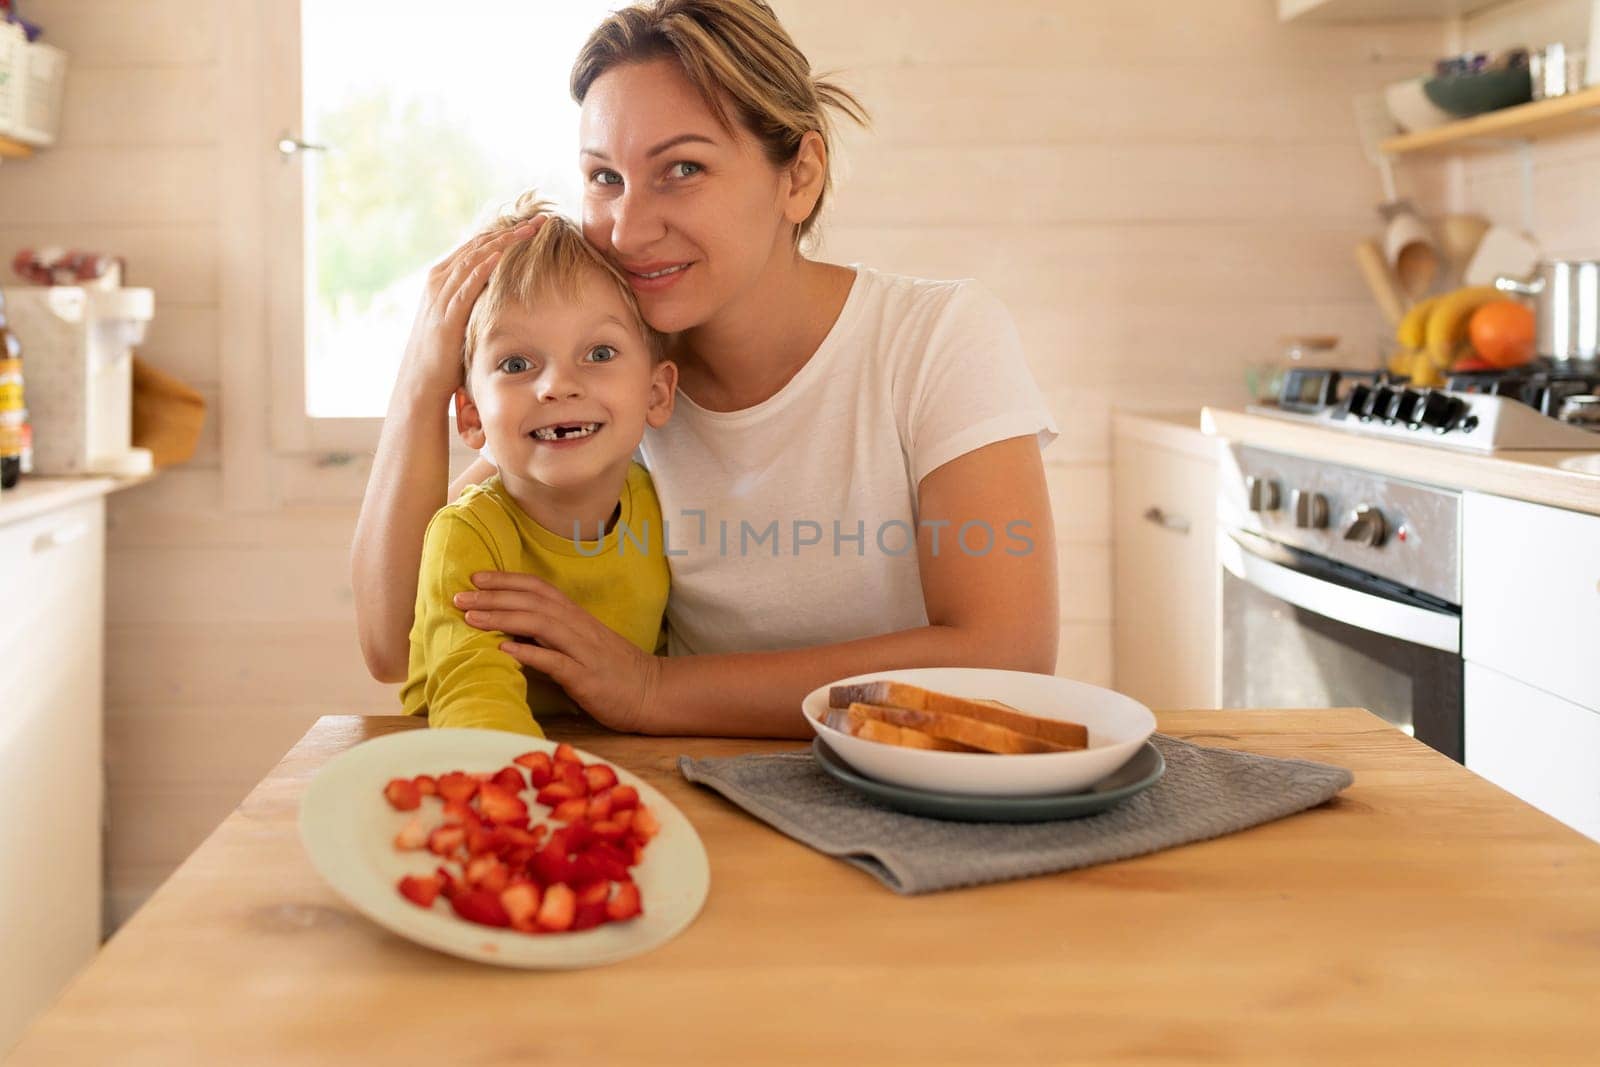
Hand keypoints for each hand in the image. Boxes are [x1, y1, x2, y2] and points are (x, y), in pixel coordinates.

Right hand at [398, 217, 547, 396]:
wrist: (422, 381)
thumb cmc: (445, 353)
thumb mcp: (460, 318)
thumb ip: (474, 300)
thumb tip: (501, 293)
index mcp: (442, 278)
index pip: (477, 246)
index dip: (505, 231)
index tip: (533, 223)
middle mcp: (439, 280)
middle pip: (479, 245)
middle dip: (511, 230)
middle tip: (541, 219)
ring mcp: (441, 295)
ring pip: (474, 258)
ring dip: (504, 241)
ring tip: (530, 229)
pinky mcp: (447, 314)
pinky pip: (467, 285)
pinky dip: (483, 267)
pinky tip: (501, 255)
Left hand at [455, 572, 662, 733]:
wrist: (652, 693)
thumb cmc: (614, 672)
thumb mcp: (581, 647)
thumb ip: (552, 637)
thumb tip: (514, 632)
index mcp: (576, 618)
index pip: (538, 588)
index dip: (506, 580)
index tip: (475, 577)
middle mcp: (579, 627)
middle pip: (532, 602)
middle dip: (493, 596)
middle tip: (459, 596)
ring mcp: (583, 651)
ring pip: (540, 624)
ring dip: (503, 618)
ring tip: (472, 618)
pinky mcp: (586, 677)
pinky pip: (555, 661)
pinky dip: (529, 653)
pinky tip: (504, 649)